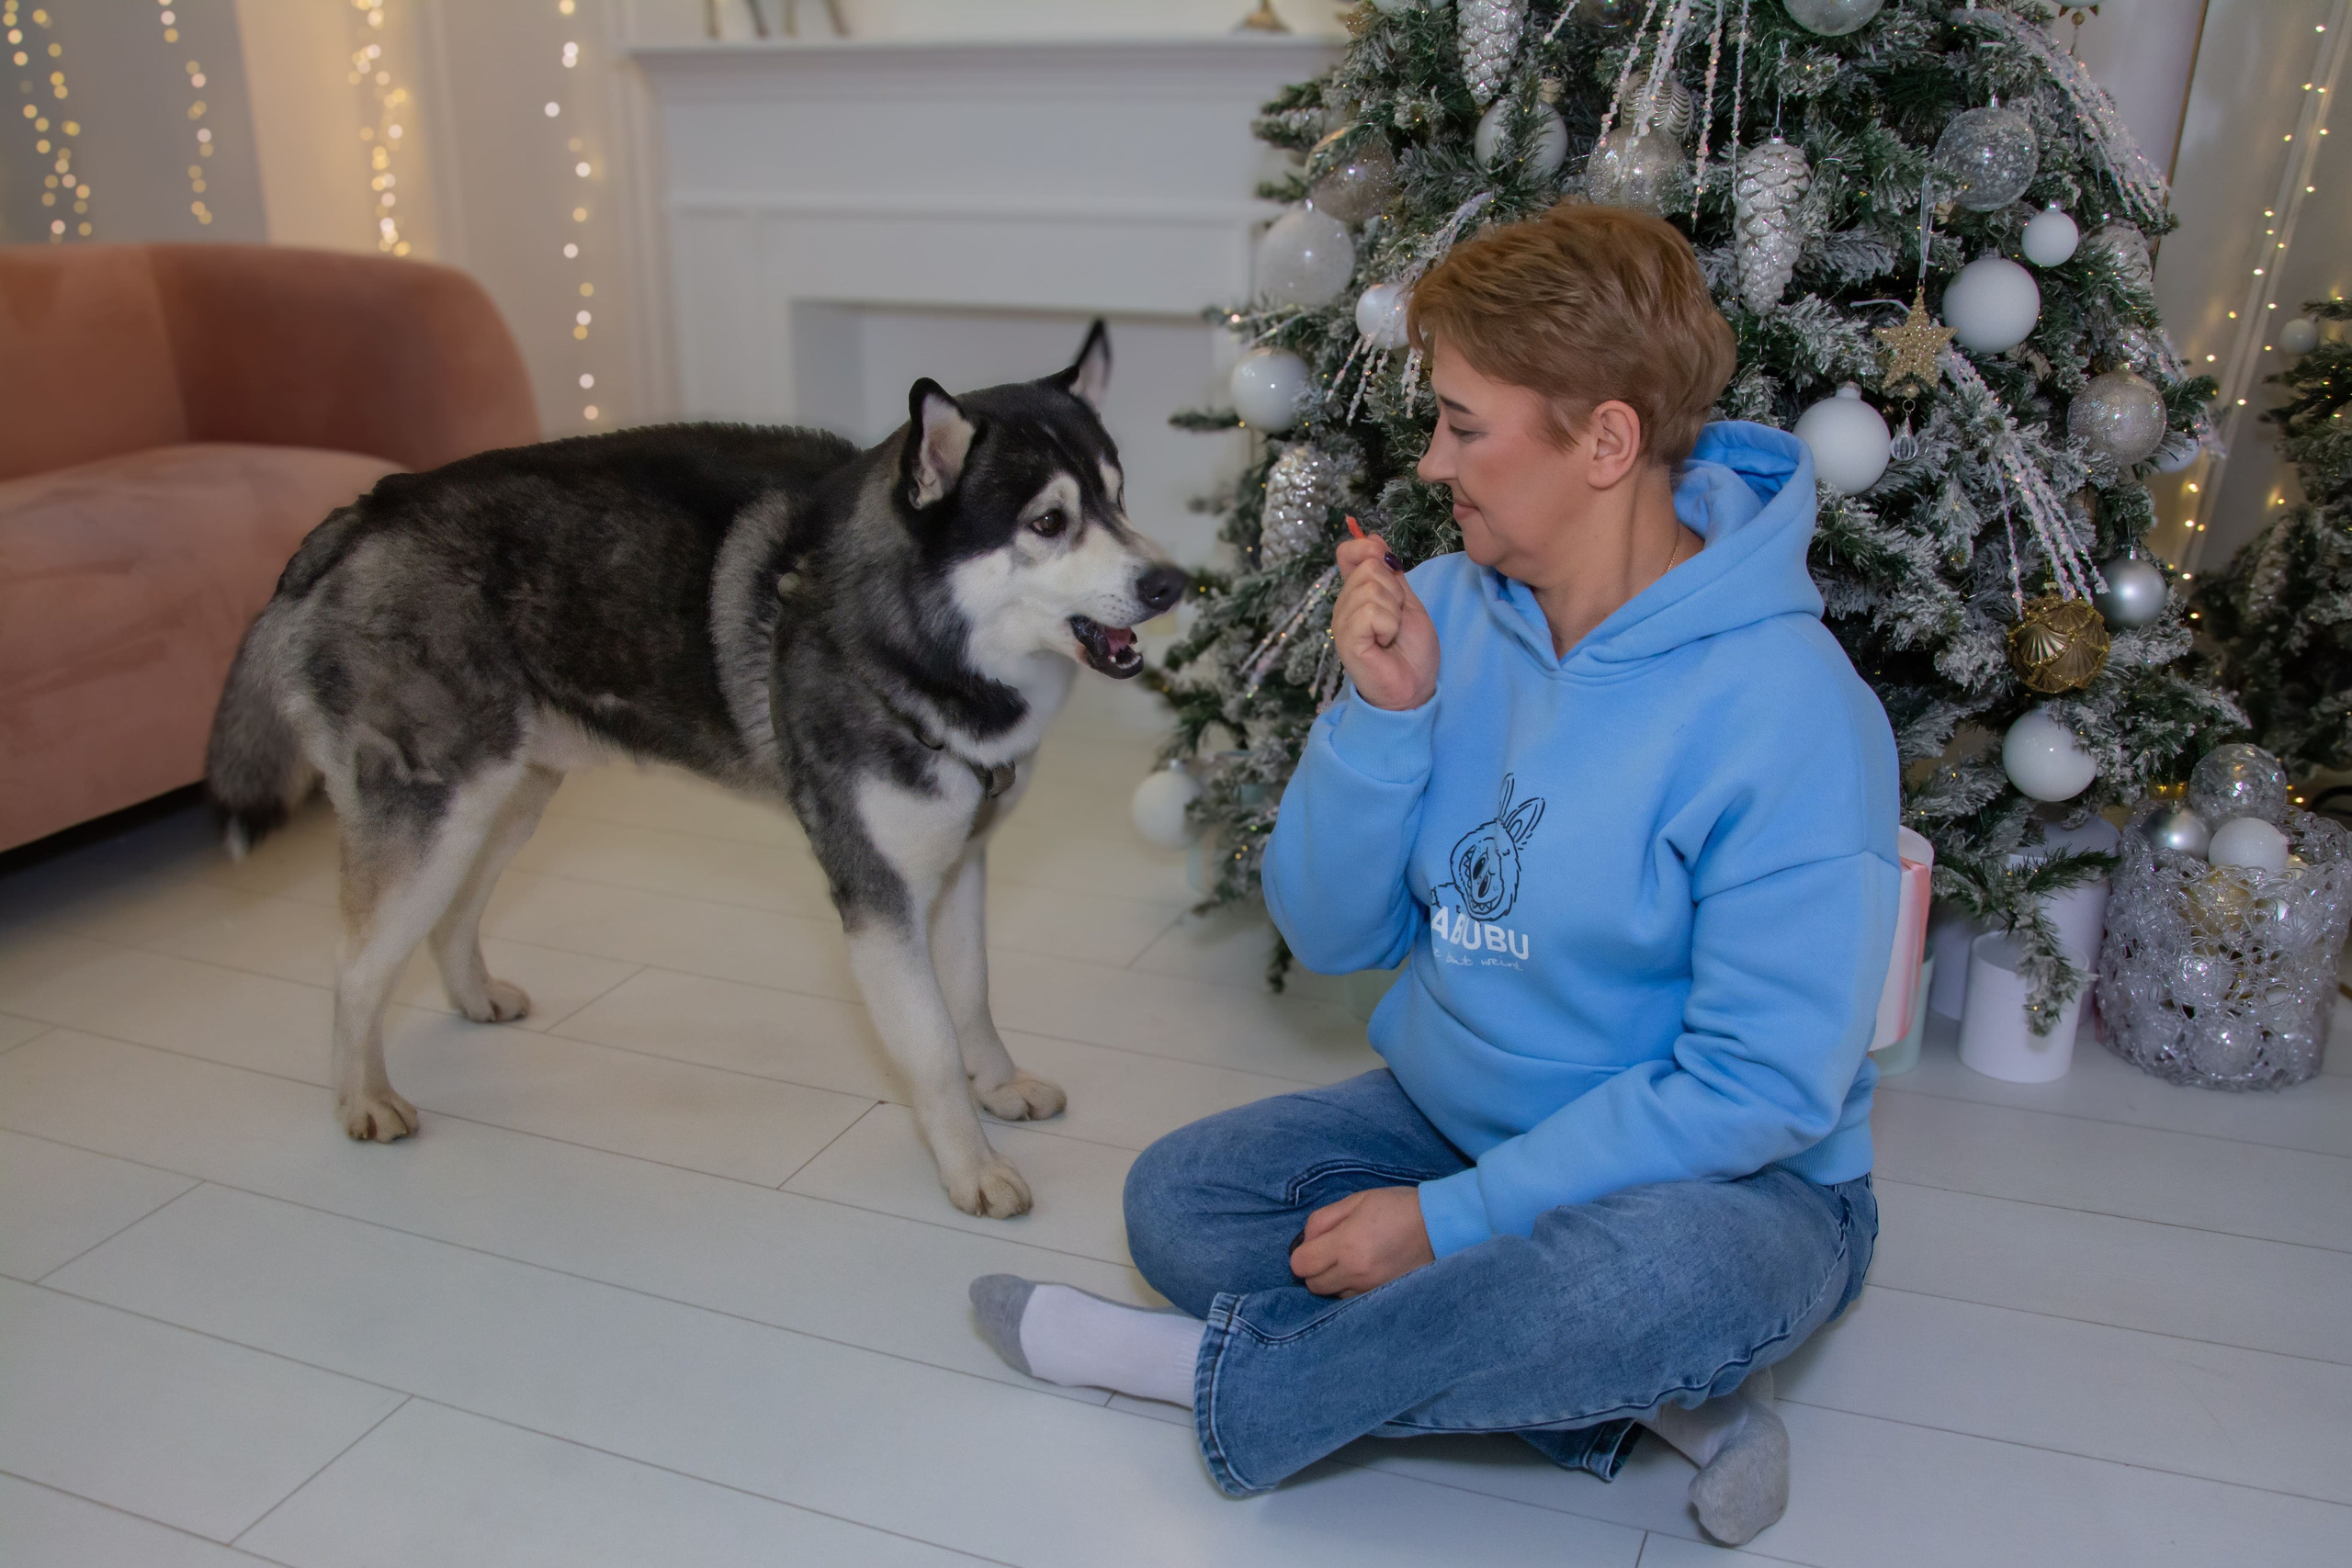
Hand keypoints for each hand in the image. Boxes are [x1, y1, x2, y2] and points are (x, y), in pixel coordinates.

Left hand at [1289, 1186, 1434, 1297]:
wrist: (1439, 1225)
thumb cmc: (1396, 1207)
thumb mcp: (1356, 1201)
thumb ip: (1323, 1220)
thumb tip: (1305, 1241)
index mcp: (1345, 1244)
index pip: (1301, 1265)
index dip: (1301, 1255)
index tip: (1313, 1245)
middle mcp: (1355, 1272)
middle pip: (1313, 1286)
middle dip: (1314, 1270)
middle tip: (1330, 1252)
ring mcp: (1370, 1289)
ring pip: (1332, 1296)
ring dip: (1333, 1281)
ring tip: (1350, 1261)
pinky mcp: (1384, 1296)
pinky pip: (1353, 1300)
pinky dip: (1351, 1288)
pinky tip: (1363, 1271)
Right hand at [1332, 534, 1438, 711]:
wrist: (1415, 687)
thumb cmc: (1412, 650)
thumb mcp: (1408, 602)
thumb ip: (1391, 574)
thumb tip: (1373, 539)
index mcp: (1357, 594)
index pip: (1348, 553)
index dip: (1367, 550)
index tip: (1387, 567)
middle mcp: (1345, 605)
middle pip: (1368, 567)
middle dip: (1394, 592)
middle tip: (1396, 620)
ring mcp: (1343, 622)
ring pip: (1371, 588)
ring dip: (1393, 612)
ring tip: (1391, 634)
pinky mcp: (1346, 639)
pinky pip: (1369, 612)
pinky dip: (1387, 626)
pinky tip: (1384, 643)